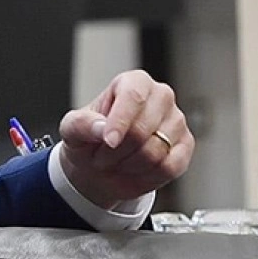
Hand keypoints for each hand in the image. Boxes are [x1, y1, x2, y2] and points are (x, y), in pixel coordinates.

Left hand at [58, 69, 193, 208]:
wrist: (100, 167)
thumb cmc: (88, 140)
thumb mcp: (71, 129)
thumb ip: (82, 124)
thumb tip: (102, 128)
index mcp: (133, 82)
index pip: (133, 96)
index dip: (120, 122)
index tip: (108, 141)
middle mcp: (160, 96)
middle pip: (143, 129)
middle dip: (117, 151)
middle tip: (102, 155)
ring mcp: (176, 121)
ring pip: (155, 152)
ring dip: (129, 165)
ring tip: (118, 160)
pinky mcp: (186, 146)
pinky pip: (170, 166)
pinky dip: (148, 175)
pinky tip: (136, 169)